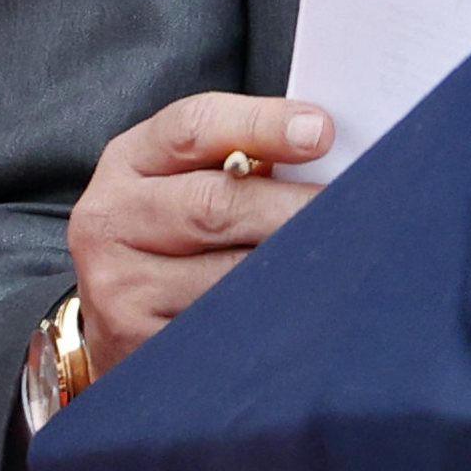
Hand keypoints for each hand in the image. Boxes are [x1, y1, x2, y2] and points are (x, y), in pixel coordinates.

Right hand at [70, 93, 332, 375]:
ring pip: (226, 274)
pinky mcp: (138, 345)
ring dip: (293, 269)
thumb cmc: (175, 233)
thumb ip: (240, 156)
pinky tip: (311, 311)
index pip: (192, 128)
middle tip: (359, 210)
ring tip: (347, 260)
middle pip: (215, 204)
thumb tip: (328, 150)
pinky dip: (272, 319)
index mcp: (129, 162)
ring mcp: (119, 287)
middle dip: (294, 208)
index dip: (261, 125)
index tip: (322, 132)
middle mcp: (111, 220)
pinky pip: (222, 328)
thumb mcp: (184, 178)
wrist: (111, 319)